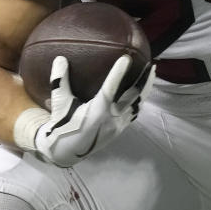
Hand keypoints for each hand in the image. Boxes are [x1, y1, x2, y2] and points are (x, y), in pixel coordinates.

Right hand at [33, 55, 154, 166]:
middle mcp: (111, 117)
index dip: (118, 72)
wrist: (66, 151)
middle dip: (144, 80)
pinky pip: (134, 112)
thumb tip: (60, 58)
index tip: (127, 58)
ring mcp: (118, 124)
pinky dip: (139, 100)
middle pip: (133, 95)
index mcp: (97, 110)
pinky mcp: (120, 129)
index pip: (110, 88)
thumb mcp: (59, 103)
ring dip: (145, 89)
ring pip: (138, 104)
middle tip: (150, 65)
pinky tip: (142, 92)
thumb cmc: (62, 125)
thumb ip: (60, 81)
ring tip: (151, 74)